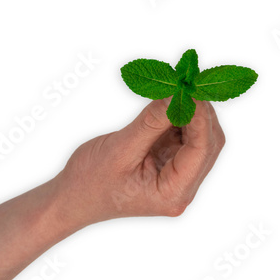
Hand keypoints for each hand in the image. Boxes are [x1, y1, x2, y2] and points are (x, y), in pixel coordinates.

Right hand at [52, 97, 224, 227]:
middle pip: (206, 143)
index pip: (201, 151)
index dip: (201, 117)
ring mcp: (177, 174)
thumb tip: (177, 94)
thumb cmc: (90, 183)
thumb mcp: (119, 150)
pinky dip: (178, 115)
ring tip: (176, 86)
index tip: (192, 89)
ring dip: (190, 111)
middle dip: (199, 112)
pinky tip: (168, 100)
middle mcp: (182, 186)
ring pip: (198, 136)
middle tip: (186, 81)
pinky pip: (182, 134)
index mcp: (173, 193)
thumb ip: (151, 123)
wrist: (73, 197)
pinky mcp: (168, 161)